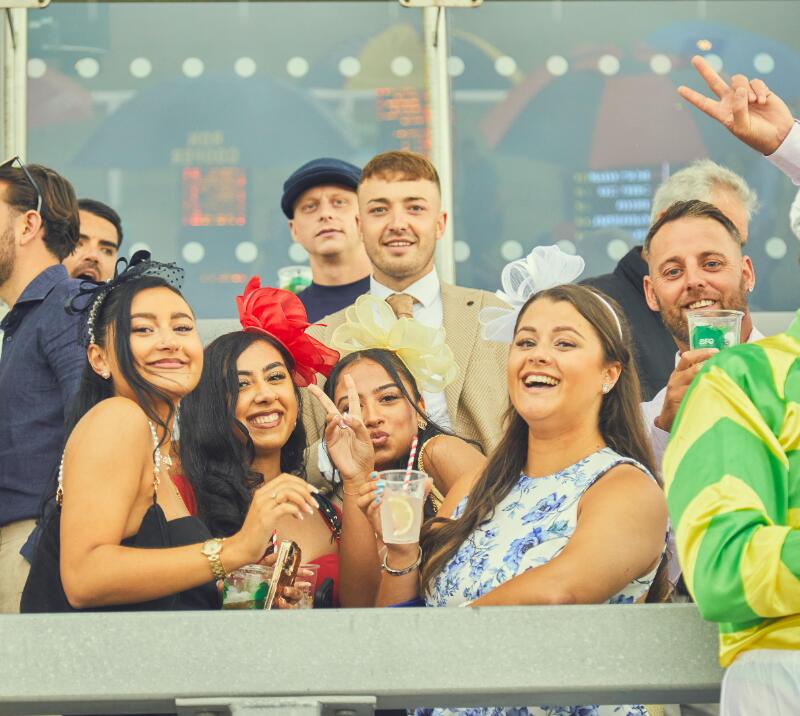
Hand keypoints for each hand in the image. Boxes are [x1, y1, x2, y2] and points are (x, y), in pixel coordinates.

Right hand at [226, 474, 319, 565]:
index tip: (312, 490)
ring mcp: (263, 506)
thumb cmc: (257, 531)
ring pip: (288, 492)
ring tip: (310, 510)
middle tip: (315, 501)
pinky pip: (285, 507)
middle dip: (305, 490)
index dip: (301, 482)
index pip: (284, 478)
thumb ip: (280, 502)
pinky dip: (297, 510)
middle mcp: (262, 496)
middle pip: (288, 483)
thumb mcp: (268, 512)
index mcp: (262, 492)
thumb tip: (299, 498)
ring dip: (303, 500)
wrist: (243, 546)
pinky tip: (300, 517)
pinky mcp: (266, 518)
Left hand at [257, 554, 313, 608]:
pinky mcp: (279, 607)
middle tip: (286, 588)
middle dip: (296, 588)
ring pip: (296, 599)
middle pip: (299, 590)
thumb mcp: (261, 566)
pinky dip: (285, 606)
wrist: (244, 592)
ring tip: (282, 594)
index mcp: (283, 579)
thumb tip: (281, 553)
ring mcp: (283, 599)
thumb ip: (271, 558)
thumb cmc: (253, 578)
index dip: (303, 573)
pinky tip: (279, 602)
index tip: (308, 572)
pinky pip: (288, 608)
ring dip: (291, 596)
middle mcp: (285, 589)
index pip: (296, 576)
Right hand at [308, 375, 374, 484]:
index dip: (350, 388)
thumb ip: (358, 426)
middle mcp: (344, 425)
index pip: (352, 401)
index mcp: (355, 421)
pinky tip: (336, 422)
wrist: (359, 472)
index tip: (348, 376)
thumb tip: (345, 416)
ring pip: (329, 417)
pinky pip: (329, 430)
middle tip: (311, 387)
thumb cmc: (365, 456)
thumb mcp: (366, 439)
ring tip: (337, 417)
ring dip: (332, 414)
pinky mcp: (331, 442)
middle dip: (321, 397)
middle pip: (331, 406)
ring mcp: (336, 432)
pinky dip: (331, 424)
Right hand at [355, 474, 433, 542]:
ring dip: (368, 494)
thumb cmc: (410, 523)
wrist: (408, 543)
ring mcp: (374, 516)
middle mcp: (374, 506)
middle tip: (380, 483)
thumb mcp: (416, 504)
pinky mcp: (375, 524)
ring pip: (360, 502)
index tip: (377, 474)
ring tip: (380, 492)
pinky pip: (368, 513)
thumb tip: (429, 479)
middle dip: (369, 484)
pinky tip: (380, 501)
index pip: (369, 485)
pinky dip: (372, 505)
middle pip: (361, 491)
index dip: (370, 478)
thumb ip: (421, 491)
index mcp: (381, 498)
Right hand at [654, 348, 717, 432]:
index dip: (703, 352)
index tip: (717, 351)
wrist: (667, 421)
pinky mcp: (679, 404)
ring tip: (725, 376)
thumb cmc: (680, 402)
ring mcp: (676, 393)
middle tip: (726, 363)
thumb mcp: (683, 385)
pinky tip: (719, 392)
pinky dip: (709, 392)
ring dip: (712, 377)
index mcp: (677, 374)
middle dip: (711, 364)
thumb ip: (695, 375)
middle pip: (694, 367)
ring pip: (696, 379)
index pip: (687, 357)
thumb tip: (718, 365)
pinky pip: (697, 394)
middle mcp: (675, 381)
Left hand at [678, 55, 793, 154]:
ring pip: (738, 80)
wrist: (778, 134)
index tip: (679, 89)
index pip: (703, 103)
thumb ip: (738, 109)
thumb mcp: (743, 128)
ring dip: (746, 90)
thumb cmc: (757, 136)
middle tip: (694, 59)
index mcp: (722, 113)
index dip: (692, 96)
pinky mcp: (759, 89)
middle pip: (715, 83)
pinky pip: (755, 82)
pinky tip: (763, 101)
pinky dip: (758, 90)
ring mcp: (744, 94)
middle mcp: (731, 101)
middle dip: (705, 71)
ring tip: (754, 104)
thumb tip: (739, 90)